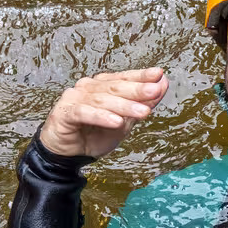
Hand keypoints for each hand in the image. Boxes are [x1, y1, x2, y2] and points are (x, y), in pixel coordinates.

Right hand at [39, 67, 169, 158]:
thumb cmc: (94, 135)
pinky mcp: (64, 112)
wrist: (69, 153)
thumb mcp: (125, 122)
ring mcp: (75, 98)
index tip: (159, 74)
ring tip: (142, 111)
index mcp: (102, 86)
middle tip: (155, 90)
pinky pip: (84, 113)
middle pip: (115, 87)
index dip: (141, 76)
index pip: (123, 78)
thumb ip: (142, 104)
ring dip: (124, 106)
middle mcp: (88, 88)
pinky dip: (101, 117)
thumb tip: (162, 84)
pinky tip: (116, 121)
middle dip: (137, 89)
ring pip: (102, 100)